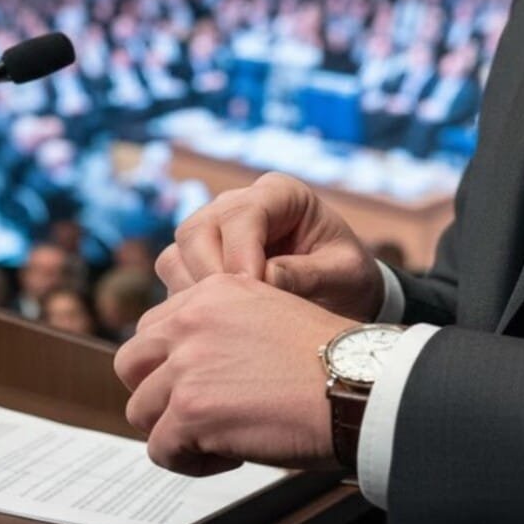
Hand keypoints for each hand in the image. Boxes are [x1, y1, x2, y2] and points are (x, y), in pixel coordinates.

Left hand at [113, 274, 356, 475]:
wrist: (362, 385)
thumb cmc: (333, 364)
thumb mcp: (270, 318)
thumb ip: (224, 331)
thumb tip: (190, 372)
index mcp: (212, 292)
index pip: (155, 330)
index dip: (175, 367)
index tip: (214, 386)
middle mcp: (191, 319)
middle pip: (131, 364)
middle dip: (160, 395)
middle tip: (202, 415)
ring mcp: (187, 365)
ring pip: (141, 411)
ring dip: (176, 432)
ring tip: (223, 438)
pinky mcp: (191, 410)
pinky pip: (161, 450)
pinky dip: (193, 463)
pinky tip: (234, 455)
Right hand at [156, 173, 384, 321]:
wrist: (341, 293)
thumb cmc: (348, 278)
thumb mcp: (343, 274)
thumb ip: (306, 274)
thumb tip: (264, 279)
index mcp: (280, 194)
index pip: (243, 212)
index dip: (242, 251)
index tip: (255, 289)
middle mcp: (238, 206)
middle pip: (197, 230)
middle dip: (210, 274)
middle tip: (233, 313)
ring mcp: (213, 233)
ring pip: (177, 255)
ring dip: (193, 293)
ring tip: (226, 324)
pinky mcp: (199, 264)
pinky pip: (175, 282)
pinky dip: (188, 306)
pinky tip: (216, 329)